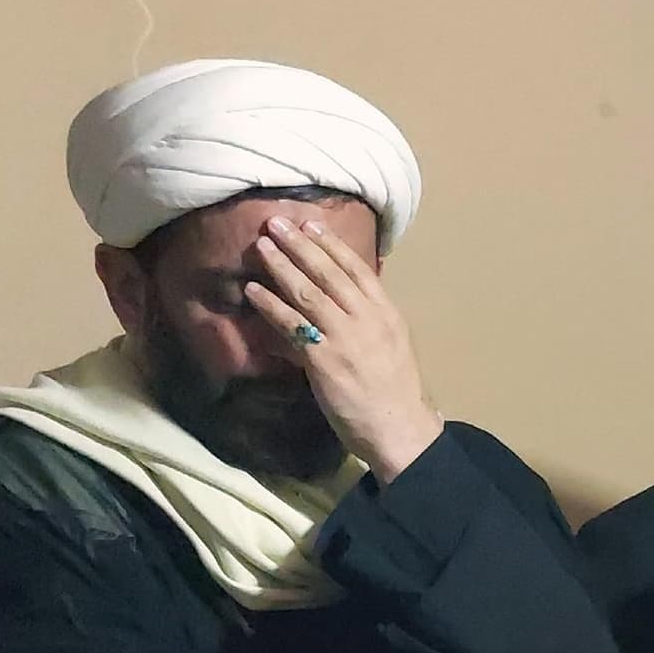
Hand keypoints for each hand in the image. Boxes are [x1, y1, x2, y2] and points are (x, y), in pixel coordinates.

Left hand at [242, 213, 443, 479]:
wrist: (399, 428)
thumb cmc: (395, 391)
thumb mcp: (392, 345)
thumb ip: (368, 320)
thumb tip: (341, 301)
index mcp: (387, 314)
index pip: (358, 270)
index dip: (332, 245)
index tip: (311, 225)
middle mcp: (368, 320)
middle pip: (330, 274)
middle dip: (301, 246)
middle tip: (276, 223)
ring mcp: (345, 338)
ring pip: (309, 293)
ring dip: (282, 266)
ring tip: (261, 246)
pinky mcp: (324, 360)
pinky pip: (292, 325)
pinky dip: (271, 305)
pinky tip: (253, 291)